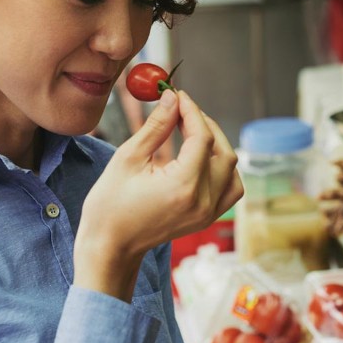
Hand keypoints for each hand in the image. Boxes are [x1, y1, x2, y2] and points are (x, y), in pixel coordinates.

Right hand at [74, 90, 242, 298]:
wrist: (111, 247)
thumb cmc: (110, 205)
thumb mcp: (129, 158)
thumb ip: (156, 126)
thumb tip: (172, 98)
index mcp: (184, 186)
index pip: (202, 138)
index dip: (192, 111)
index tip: (178, 95)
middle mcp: (203, 202)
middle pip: (224, 152)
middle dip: (206, 125)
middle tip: (183, 110)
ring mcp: (208, 213)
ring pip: (232, 170)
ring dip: (218, 147)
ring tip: (193, 132)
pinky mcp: (207, 218)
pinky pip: (229, 189)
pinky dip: (222, 169)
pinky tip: (201, 158)